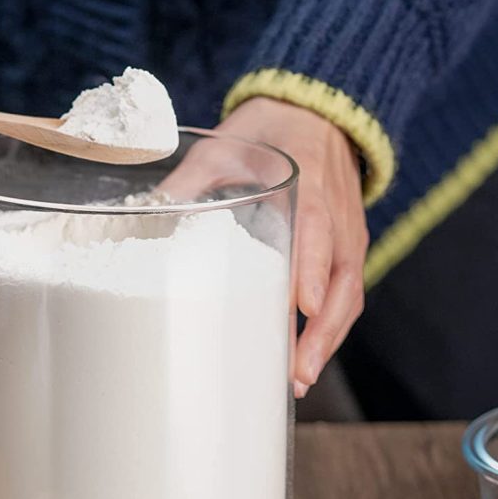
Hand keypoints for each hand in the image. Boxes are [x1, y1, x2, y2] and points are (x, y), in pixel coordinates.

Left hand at [165, 97, 367, 396]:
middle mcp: (337, 221)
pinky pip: (347, 300)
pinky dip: (329, 333)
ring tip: (297, 381)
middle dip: (321, 332)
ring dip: (326, 343)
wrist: (317, 117)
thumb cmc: (270, 133)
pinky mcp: (347, 254)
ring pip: (348, 300)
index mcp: (310, 189)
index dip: (312, 271)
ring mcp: (348, 240)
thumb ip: (192, 178)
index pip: (316, 233)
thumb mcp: (226, 145)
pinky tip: (304, 362)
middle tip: (295, 373)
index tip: (304, 307)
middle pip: (340, 284)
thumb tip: (148, 214)